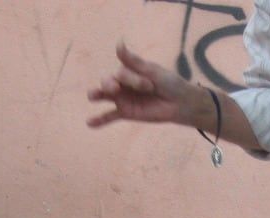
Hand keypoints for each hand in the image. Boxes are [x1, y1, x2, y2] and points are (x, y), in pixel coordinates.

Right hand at [86, 43, 207, 129]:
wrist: (180, 103)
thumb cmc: (168, 83)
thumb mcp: (152, 70)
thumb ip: (133, 61)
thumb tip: (118, 42)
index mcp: (129, 70)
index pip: (120, 73)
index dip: (132, 79)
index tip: (149, 84)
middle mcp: (123, 83)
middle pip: (108, 81)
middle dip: (111, 85)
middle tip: (116, 89)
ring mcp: (123, 99)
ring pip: (105, 95)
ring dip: (97, 94)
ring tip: (92, 96)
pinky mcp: (126, 113)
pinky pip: (109, 116)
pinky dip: (99, 120)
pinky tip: (89, 123)